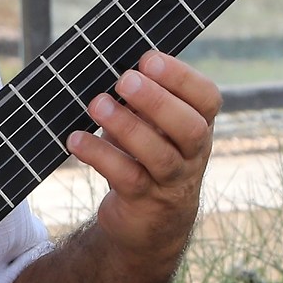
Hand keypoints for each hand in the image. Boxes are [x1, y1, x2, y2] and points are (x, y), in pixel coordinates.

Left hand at [66, 50, 219, 282]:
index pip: (207, 99)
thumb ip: (142, 98)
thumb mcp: (154, 126)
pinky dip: (99, 155)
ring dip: (126, 127)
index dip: (182, 78)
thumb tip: (109, 61)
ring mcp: (171, 181)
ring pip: (159, 155)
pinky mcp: (145, 202)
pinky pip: (125, 177)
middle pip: (189, 128)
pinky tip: (76, 140)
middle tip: (124, 79)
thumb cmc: (147, 157)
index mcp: (199, 126)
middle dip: (157, 101)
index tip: (149, 59)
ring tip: (96, 104)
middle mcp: (193, 154)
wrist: (151, 223)